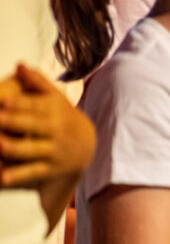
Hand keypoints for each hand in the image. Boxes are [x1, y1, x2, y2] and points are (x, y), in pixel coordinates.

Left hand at [0, 64, 94, 185]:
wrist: (88, 146)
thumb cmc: (63, 117)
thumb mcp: (57, 99)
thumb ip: (37, 82)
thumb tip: (19, 65)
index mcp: (55, 110)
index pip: (35, 105)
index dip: (18, 103)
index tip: (1, 101)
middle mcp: (56, 130)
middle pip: (33, 126)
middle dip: (13, 122)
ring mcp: (54, 150)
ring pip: (32, 150)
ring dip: (14, 148)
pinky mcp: (51, 168)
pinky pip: (33, 172)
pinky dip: (19, 176)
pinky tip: (2, 178)